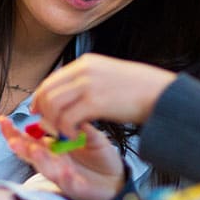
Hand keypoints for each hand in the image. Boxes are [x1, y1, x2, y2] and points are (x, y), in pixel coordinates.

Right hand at [0, 117, 123, 199]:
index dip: (14, 133)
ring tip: (35, 151)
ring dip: (41, 161)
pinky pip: (70, 184)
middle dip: (22, 148)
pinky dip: (66, 179)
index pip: (29, 140)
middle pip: (32, 155)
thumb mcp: (91, 138)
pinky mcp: (77, 189)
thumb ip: (81, 128)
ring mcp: (63, 177)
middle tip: (13, 140)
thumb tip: (72, 112)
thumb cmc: (99, 159)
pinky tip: (65, 172)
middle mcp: (53, 163)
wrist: (115, 182)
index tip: (3, 120)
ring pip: (48, 169)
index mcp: (52, 150)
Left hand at [31, 53, 176, 137]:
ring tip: (64, 134)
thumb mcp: (108, 76)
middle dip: (43, 112)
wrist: (161, 94)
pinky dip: (66, 130)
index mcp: (86, 63)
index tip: (38, 111)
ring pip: (54, 106)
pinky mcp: (95, 102)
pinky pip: (68, 118)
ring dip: (55, 123)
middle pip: (48, 92)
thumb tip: (69, 94)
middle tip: (47, 127)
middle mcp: (84, 71)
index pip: (52, 80)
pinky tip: (74, 136)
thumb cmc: (139, 89)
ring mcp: (89, 85)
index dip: (40, 97)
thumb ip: (87, 82)